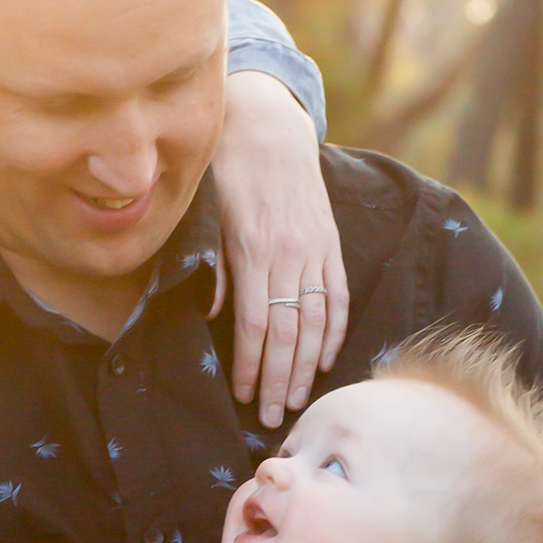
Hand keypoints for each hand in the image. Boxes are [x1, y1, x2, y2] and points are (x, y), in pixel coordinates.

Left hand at [210, 70, 347, 427]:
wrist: (266, 123)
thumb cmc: (224, 168)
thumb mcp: (205, 210)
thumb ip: (210, 262)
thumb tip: (209, 312)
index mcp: (253, 248)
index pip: (256, 323)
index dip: (252, 364)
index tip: (244, 395)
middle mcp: (289, 253)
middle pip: (289, 332)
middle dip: (281, 380)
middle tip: (273, 419)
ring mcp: (314, 248)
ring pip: (316, 320)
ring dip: (306, 366)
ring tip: (297, 401)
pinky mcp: (329, 242)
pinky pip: (337, 294)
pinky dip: (334, 330)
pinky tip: (325, 359)